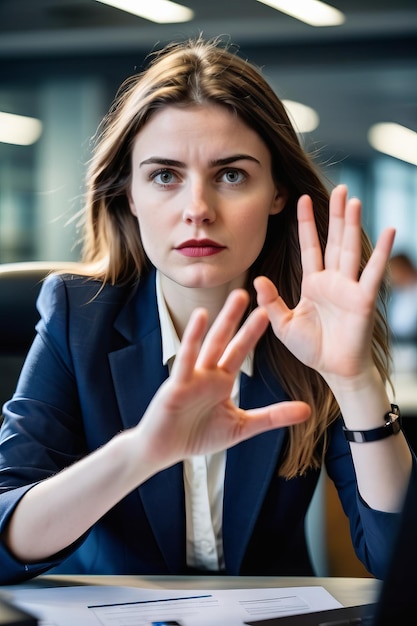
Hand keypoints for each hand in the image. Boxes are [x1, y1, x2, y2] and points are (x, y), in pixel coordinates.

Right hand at [137, 289, 309, 469]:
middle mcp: (207, 373)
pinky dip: (192, 338)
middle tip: (247, 292)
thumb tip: (307, 410)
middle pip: (225, 340)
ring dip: (222, 320)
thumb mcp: (241, 427)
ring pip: (209, 343)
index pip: (240, 351)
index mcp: (221, 381)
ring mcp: (192, 376)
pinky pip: (187, 359)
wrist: (164, 450)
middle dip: (236, 317)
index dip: (252, 332)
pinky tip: (200, 318)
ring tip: (234, 297)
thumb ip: (272, 416)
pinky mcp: (177, 384)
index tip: (267, 311)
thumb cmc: (198, 435)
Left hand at [254, 185, 394, 384]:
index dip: (307, 224)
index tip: (301, 199)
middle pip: (334, 240)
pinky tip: (389, 230)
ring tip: (353, 200)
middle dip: (335, 215)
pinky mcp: (363, 298)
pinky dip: (382, 252)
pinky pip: (372, 272)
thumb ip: (272, 302)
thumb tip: (258, 279)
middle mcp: (333, 280)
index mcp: (314, 284)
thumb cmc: (312, 348)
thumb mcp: (284, 325)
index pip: (310, 247)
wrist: (334, 370)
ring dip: (352, 225)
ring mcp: (349, 287)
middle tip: (340, 188)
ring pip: (350, 249)